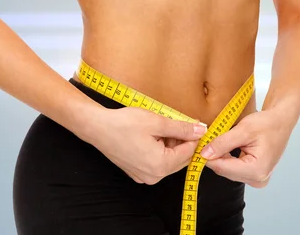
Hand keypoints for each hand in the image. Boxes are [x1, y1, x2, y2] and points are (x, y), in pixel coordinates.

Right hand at [81, 106, 206, 184]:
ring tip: (161, 128)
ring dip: (171, 145)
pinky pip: (158, 163)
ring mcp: (145, 176)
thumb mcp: (157, 122)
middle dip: (182, 141)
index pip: (189, 152)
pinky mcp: (138, 173)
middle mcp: (154, 176)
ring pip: (170, 161)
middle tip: (176, 123)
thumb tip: (201, 130)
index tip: (195, 124)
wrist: (97, 128)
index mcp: (161, 165)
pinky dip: (160, 150)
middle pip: (181, 159)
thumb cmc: (124, 124)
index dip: (194, 136)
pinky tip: (153, 136)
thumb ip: (182, 128)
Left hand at [199, 108, 295, 187]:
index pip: (223, 168)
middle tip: (208, 140)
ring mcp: (256, 179)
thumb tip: (205, 153)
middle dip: (215, 156)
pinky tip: (229, 147)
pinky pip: (233, 169)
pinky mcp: (254, 176)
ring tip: (222, 141)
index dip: (207, 157)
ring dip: (221, 156)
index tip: (198, 146)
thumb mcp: (243, 130)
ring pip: (227, 170)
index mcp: (257, 170)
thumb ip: (223, 143)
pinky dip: (228, 158)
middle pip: (224, 170)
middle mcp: (257, 179)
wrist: (281, 122)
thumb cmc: (268, 124)